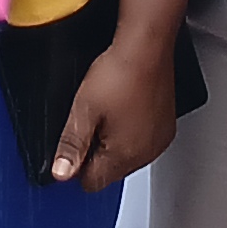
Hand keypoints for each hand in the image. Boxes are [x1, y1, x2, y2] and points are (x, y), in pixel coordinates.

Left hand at [48, 33, 180, 190]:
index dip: (77, 163)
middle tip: (91, 119)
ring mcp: (159, 139)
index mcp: (125, 155)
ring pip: (127, 155)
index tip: (74, 141)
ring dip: (114, 141)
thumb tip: (60, 174)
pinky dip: (132, 130)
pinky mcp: (166, 125)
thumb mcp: (83, 109)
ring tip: (109, 109)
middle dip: (96, 151)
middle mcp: (146, 153)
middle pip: (110, 170)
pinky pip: (143, 139)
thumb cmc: (120, 73)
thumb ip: (71, 145)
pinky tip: (126, 106)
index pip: (92, 182)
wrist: (147, 46)